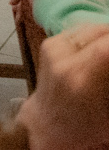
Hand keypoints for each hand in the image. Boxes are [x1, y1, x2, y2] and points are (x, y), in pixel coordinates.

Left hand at [19, 22, 108, 148]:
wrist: (48, 123)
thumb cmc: (88, 124)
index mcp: (82, 79)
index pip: (106, 48)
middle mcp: (64, 58)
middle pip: (102, 31)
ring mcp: (53, 48)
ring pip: (92, 28)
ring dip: (108, 36)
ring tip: (108, 55)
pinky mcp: (49, 43)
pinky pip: (80, 31)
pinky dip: (95, 37)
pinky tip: (101, 50)